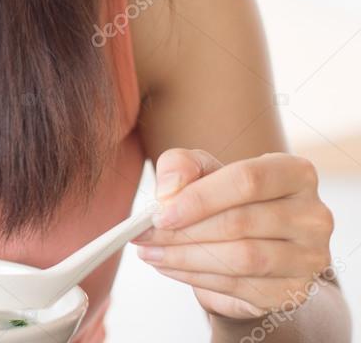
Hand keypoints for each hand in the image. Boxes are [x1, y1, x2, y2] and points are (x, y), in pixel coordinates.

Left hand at [131, 148, 334, 320]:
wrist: (257, 240)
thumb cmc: (229, 195)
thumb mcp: (203, 168)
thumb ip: (182, 165)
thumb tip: (168, 192)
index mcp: (295, 173)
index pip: (247, 180)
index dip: (199, 198)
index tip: (160, 212)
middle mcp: (313, 216)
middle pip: (241, 223)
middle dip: (184, 231)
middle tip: (144, 234)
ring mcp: (309, 258)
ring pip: (241, 259)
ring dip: (186, 258)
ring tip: (150, 252)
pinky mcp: (293, 291)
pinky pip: (239, 286)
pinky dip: (196, 278)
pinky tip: (169, 266)